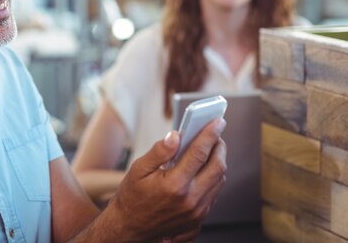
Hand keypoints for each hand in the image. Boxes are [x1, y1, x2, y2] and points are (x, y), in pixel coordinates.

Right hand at [105, 118, 226, 242]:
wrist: (129, 228)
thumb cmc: (132, 197)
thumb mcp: (138, 170)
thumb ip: (159, 152)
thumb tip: (175, 135)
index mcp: (174, 185)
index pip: (199, 153)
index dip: (210, 134)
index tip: (218, 121)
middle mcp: (190, 200)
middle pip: (217, 167)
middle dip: (220, 147)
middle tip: (216, 134)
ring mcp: (196, 212)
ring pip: (219, 181)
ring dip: (218, 162)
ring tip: (211, 149)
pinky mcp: (198, 219)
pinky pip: (214, 194)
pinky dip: (213, 178)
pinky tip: (205, 169)